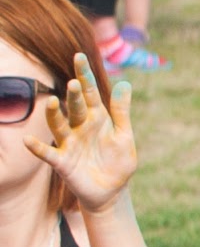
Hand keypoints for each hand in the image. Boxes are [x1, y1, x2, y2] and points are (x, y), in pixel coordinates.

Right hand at [32, 64, 137, 213]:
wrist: (112, 190)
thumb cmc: (118, 161)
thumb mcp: (124, 135)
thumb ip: (121, 111)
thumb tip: (124, 82)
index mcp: (97, 118)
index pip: (90, 93)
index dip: (85, 75)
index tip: (79, 56)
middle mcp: (80, 127)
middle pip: (75, 107)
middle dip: (74, 95)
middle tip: (74, 82)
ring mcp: (69, 143)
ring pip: (59, 126)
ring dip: (55, 115)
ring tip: (53, 102)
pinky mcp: (62, 162)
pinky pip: (47, 153)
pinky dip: (37, 148)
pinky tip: (28, 141)